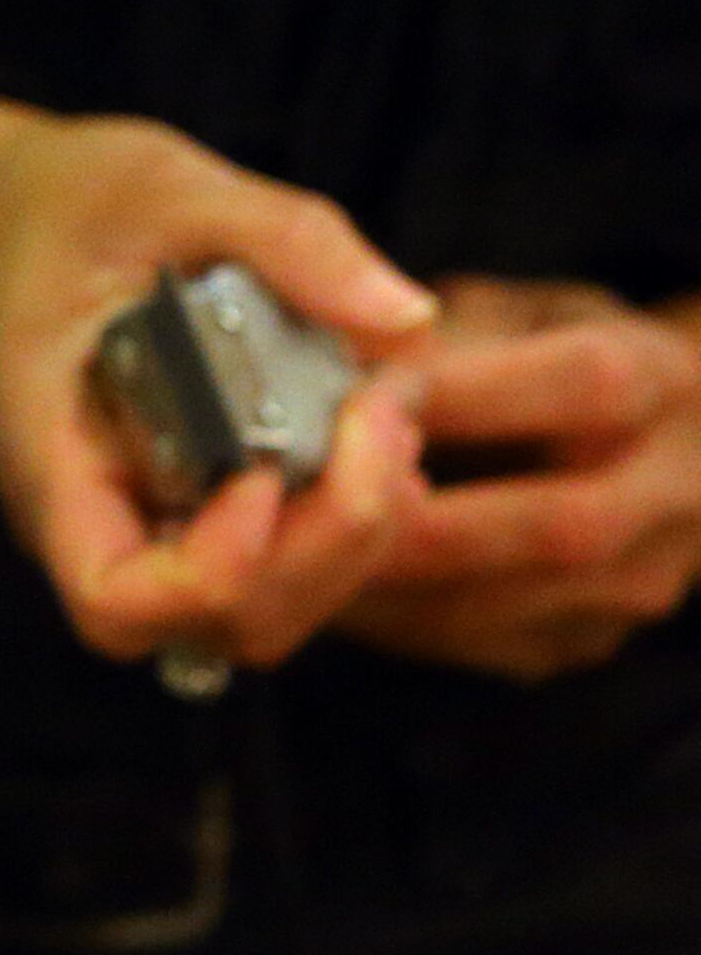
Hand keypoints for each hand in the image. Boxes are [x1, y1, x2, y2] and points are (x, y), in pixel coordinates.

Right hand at [0, 96, 436, 672]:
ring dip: (358, 531)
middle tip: (380, 413)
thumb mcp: (162, 183)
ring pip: (272, 609)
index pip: (115, 600)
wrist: (8, 214)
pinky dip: (353, 512)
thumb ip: (286, 237)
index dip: (215, 570)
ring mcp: (153, 521)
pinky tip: (369, 419)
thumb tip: (408, 320)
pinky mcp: (205, 506)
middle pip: (223, 623)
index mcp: (51, 459)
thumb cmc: (60, 205)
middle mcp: (100, 518)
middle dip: (333, 540)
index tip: (260, 469)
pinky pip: (289, 561)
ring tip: (385, 407)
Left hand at [339, 283, 700, 680]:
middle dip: (409, 518)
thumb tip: (348, 351)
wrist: (666, 448)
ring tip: (290, 544)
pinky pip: (473, 641)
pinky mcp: (585, 639)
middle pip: (543, 527)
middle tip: (303, 498)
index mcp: (652, 383)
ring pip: (501, 602)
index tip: (347, 390)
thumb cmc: (570, 360)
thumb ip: (448, 328)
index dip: (451, 395)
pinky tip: (325, 582)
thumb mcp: (526, 313)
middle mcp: (666, 494)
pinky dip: (387, 614)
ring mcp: (633, 581)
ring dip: (381, 579)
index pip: (571, 387)